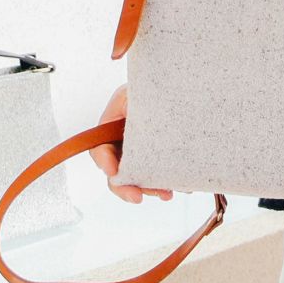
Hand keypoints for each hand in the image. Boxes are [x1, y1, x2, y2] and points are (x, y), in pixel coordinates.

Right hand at [88, 82, 173, 203]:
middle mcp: (125, 142)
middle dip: (125, 187)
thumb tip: (125, 126)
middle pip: (117, 171)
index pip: (99, 148)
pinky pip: (161, 176)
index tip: (114, 171)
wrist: (184, 86)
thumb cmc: (157, 84)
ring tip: (167, 194)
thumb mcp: (136, 92)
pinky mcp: (162, 158)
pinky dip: (169, 183)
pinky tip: (181, 186)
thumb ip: (127, 106)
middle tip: (137, 197)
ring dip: (150, 189)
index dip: (104, 161)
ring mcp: (143, 152)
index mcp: (113, 125)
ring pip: (140, 178)